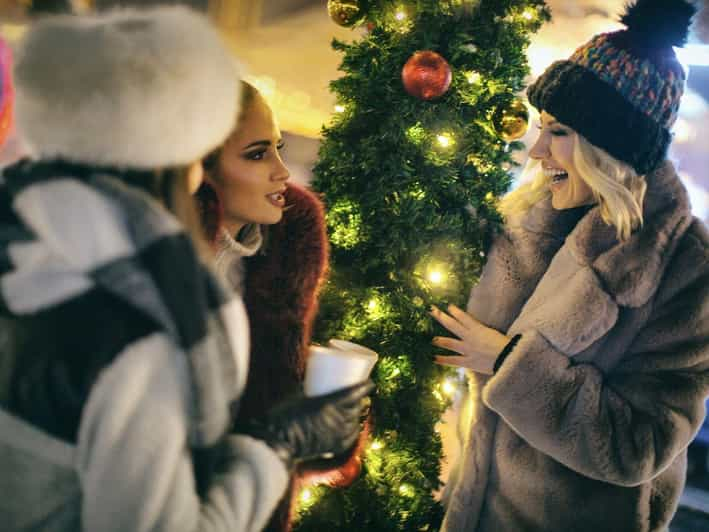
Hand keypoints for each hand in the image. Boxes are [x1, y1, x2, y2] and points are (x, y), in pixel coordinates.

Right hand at [251, 381, 373, 467]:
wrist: (277, 441)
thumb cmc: (282, 415)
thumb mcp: (297, 396)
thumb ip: (308, 389)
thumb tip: (312, 380)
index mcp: (329, 404)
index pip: (355, 394)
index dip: (366, 387)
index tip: (370, 382)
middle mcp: (337, 420)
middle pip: (357, 407)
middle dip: (361, 399)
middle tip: (358, 393)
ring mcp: (337, 435)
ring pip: (355, 421)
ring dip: (357, 414)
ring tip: (355, 408)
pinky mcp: (334, 447)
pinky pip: (350, 436)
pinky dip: (352, 429)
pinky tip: (352, 426)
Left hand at [431, 304, 509, 374]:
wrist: (510, 358)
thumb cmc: (508, 346)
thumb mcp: (495, 334)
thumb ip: (486, 332)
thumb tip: (482, 332)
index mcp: (479, 329)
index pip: (463, 317)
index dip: (455, 311)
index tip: (449, 306)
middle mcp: (470, 337)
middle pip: (452, 325)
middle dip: (441, 317)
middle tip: (432, 311)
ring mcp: (468, 349)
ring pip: (450, 343)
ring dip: (440, 340)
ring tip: (433, 339)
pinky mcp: (469, 362)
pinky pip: (454, 361)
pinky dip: (443, 360)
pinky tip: (434, 359)